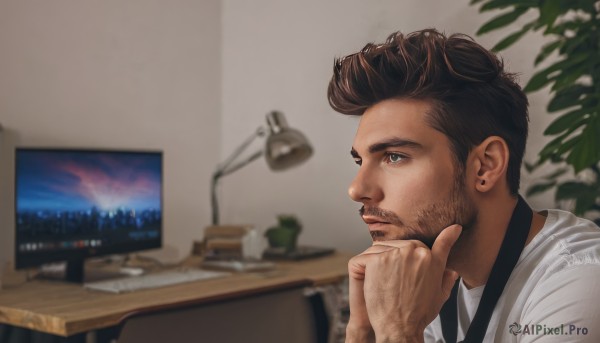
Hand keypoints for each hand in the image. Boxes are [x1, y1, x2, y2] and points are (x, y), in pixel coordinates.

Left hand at [350, 224, 461, 341]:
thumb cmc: (418, 315)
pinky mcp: (377, 259)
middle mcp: (416, 253)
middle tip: (395, 277)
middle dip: (400, 257)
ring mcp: (396, 254)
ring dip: (383, 260)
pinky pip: (369, 255)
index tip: (454, 228)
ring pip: (386, 248)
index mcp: (433, 260)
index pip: (442, 243)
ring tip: (384, 282)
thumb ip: (446, 279)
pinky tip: (371, 279)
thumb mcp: (439, 295)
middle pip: (406, 245)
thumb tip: (453, 270)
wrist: (399, 328)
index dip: (449, 234)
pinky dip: (368, 266)